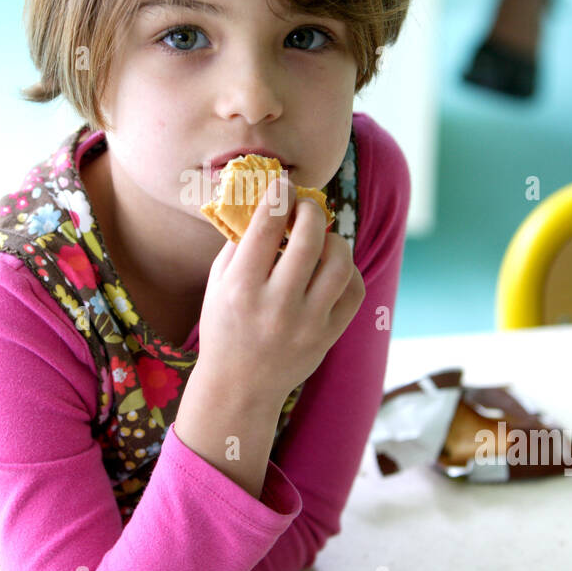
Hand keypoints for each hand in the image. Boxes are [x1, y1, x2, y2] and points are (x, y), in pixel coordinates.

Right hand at [197, 173, 365, 404]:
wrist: (239, 387)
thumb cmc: (224, 326)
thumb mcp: (217, 284)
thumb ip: (239, 243)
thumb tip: (266, 200)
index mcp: (241, 289)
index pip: (265, 226)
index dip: (278, 194)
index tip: (283, 183)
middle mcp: (276, 306)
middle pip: (308, 238)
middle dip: (309, 210)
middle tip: (304, 206)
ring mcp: (307, 323)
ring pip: (339, 262)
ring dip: (333, 239)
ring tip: (321, 238)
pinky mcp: (328, 336)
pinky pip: (354, 290)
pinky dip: (348, 270)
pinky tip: (332, 267)